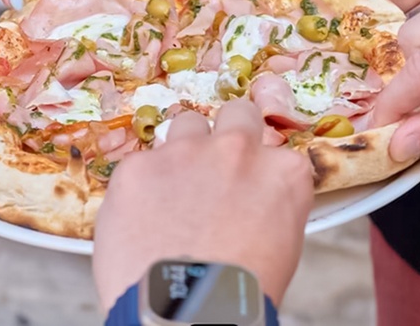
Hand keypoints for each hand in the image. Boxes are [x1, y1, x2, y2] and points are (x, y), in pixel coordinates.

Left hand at [92, 100, 313, 310]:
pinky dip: (142, 187)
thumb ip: (269, 203)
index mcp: (282, 172)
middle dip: (228, 134)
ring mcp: (184, 153)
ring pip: (185, 126)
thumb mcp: (281, 245)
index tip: (247, 184)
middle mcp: (237, 150)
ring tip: (173, 194)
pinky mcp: (136, 168)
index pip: (275, 149)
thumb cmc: (237, 295)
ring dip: (182, 151)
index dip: (258, 168)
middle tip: (215, 168)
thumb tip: (249, 198)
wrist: (185, 319)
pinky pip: (140, 164)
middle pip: (237, 115)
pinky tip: (141, 220)